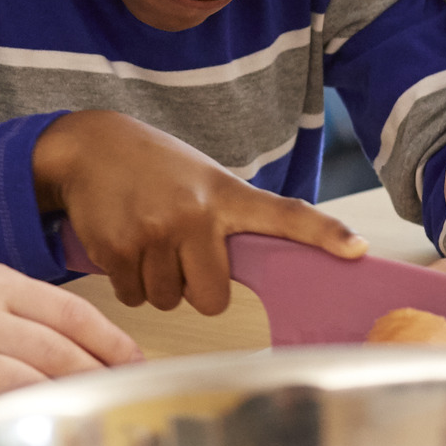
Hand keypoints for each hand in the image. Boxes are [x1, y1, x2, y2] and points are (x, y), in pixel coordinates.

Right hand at [0, 262, 141, 421]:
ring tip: (89, 422)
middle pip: (56, 353)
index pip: (70, 314)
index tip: (138, 367)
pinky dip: (11, 425)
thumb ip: (27, 311)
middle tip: (124, 401)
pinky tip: (35, 436)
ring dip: (63, 406)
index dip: (112, 344)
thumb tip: (93, 349)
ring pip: (25, 385)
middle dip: (98, 381)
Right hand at [32, 110, 365, 313]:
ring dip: (156, 283)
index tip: (357, 249)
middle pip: (211, 297)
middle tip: (178, 253)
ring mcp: (155, 231)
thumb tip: (259, 269)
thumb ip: (228, 218)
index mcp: (225, 195)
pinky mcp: (117, 248)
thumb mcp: (201, 179)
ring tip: (146, 241)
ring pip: (167, 299)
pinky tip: (122, 244)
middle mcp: (195, 213)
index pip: (285, 215)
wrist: (88, 145)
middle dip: (194, 287)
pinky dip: (126, 281)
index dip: (324, 234)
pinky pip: (132, 296)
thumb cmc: (153, 167)